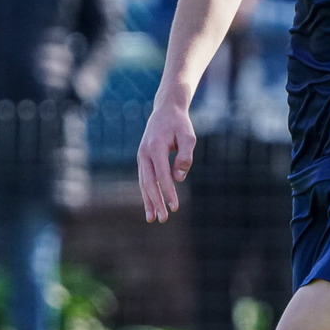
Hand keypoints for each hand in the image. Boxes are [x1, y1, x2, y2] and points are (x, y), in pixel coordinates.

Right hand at [136, 100, 196, 221]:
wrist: (166, 110)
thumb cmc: (179, 124)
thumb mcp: (188, 136)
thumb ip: (185, 156)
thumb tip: (178, 178)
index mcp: (156, 146)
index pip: (162, 174)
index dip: (168, 192)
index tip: (175, 207)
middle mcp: (145, 153)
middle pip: (149, 182)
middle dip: (156, 202)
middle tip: (163, 219)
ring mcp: (141, 156)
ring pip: (144, 183)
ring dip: (148, 201)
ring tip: (153, 218)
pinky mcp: (143, 159)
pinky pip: (144, 179)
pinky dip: (147, 193)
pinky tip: (151, 206)